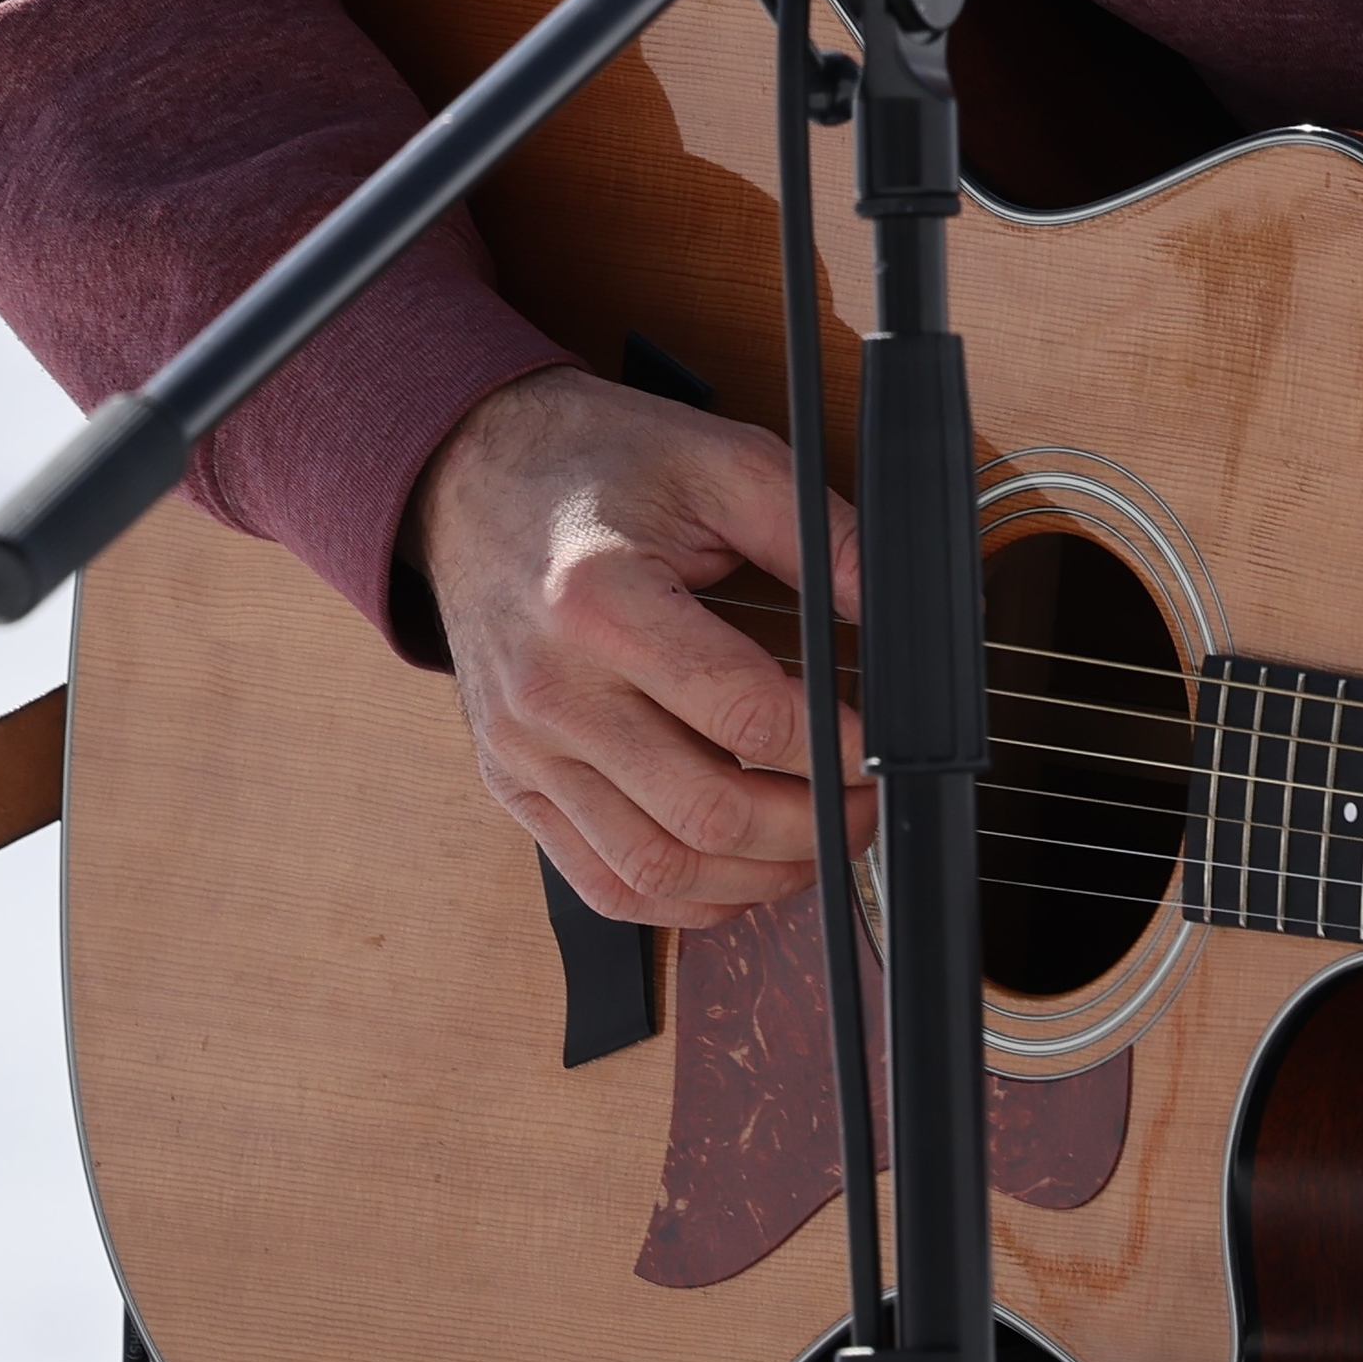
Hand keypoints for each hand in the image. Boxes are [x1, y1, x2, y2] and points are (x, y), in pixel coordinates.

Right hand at [411, 364, 845, 929]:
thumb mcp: (719, 462)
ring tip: (812, 842)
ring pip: (657, 871)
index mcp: (598, 601)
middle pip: (706, 815)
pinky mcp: (511, 780)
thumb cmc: (591, 467)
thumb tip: (894, 612)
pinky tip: (736, 867)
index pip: (743, 714)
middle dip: (814, 828)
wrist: (468, 478)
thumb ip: (819, 533)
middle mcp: (550, 689)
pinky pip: (602, 883)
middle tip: (863, 803)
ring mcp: (523, 747)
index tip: (873, 740)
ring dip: (758, 878)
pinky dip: (685, 899)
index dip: (833, 744)